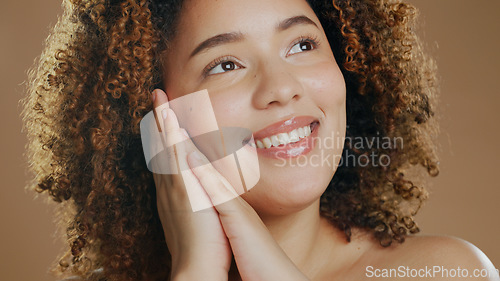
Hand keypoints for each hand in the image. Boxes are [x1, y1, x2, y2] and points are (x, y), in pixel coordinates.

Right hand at [151, 89, 230, 280]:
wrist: (197, 269)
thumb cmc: (204, 251)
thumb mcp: (199, 223)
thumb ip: (200, 207)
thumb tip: (204, 200)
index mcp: (175, 195)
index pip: (167, 161)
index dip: (164, 139)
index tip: (164, 121)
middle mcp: (170, 188)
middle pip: (162, 148)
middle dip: (159, 122)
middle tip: (156, 99)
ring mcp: (174, 187)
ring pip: (166, 147)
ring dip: (163, 121)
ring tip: (159, 98)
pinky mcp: (183, 190)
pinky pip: (174, 156)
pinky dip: (170, 137)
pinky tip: (169, 118)